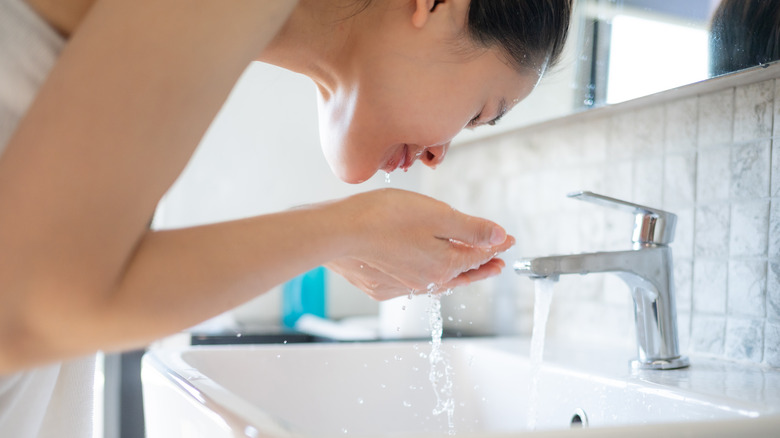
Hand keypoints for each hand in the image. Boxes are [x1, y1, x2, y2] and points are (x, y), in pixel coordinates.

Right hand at [326, 189, 514, 299]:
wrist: (339, 232)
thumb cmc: (385, 216)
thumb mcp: (438, 215)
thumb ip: (471, 229)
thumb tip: (500, 238)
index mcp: (445, 264)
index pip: (479, 255)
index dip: (496, 245)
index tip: (510, 240)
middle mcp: (427, 281)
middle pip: (461, 273)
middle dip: (481, 266)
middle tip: (496, 263)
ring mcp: (402, 286)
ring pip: (437, 281)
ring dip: (454, 274)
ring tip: (465, 269)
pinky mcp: (380, 285)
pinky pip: (412, 283)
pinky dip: (425, 276)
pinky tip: (422, 270)